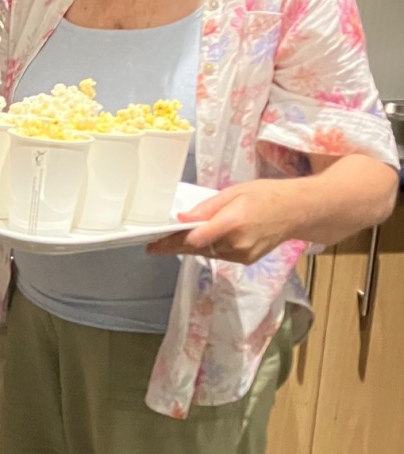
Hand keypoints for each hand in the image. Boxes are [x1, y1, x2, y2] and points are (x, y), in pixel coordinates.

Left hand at [146, 179, 302, 263]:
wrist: (298, 211)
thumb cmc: (266, 196)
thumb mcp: (234, 192)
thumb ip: (207, 208)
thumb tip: (182, 218)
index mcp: (233, 222)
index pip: (196, 238)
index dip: (173, 242)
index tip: (155, 244)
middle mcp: (237, 243)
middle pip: (198, 248)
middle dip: (176, 246)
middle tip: (156, 245)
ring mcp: (243, 255)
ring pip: (208, 253)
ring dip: (191, 247)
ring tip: (173, 241)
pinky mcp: (246, 261)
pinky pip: (220, 255)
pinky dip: (209, 248)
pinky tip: (201, 240)